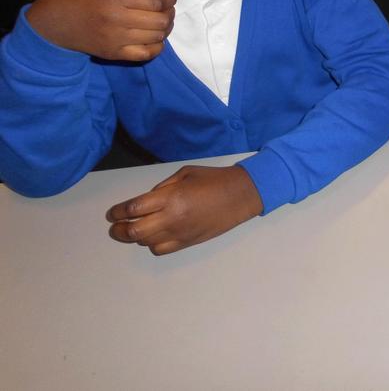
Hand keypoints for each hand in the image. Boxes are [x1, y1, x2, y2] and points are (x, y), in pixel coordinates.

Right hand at [25, 0, 175, 60]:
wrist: (52, 22)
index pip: (156, 1)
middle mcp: (116, 19)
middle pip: (160, 20)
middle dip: (169, 12)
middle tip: (166, 8)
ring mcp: (116, 40)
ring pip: (157, 37)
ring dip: (165, 28)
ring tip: (160, 20)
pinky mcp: (114, 54)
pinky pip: (147, 54)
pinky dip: (157, 46)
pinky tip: (153, 37)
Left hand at [106, 165, 263, 254]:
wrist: (241, 196)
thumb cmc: (214, 180)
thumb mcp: (185, 174)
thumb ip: (162, 187)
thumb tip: (147, 199)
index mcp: (171, 198)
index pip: (134, 209)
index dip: (118, 211)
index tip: (113, 213)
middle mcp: (172, 218)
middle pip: (135, 231)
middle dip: (119, 229)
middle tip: (116, 225)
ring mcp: (180, 233)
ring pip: (146, 243)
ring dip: (135, 237)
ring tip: (133, 230)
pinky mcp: (188, 242)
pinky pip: (161, 250)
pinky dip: (151, 245)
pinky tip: (153, 236)